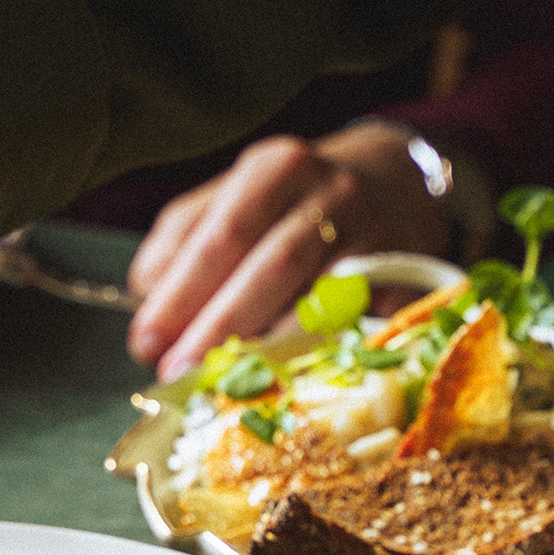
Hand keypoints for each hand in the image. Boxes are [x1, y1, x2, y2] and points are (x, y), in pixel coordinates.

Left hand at [127, 122, 452, 376]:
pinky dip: (319, 354)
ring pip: (320, 297)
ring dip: (268, 348)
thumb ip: (186, 239)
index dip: (181, 291)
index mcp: (275, 168)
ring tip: (224, 386)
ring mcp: (376, 235)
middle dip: (220, 325)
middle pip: (272, 265)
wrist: (397, 183)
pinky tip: (286, 381)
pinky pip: (358, 323)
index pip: (222, 233)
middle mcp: (330, 193)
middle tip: (178, 373)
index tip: (146, 341)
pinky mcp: (407, 277)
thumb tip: (148, 297)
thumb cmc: (296, 202)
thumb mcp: (238, 197)